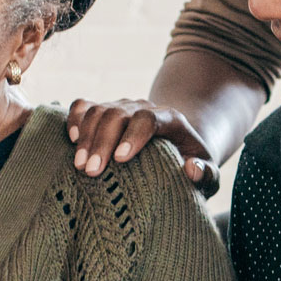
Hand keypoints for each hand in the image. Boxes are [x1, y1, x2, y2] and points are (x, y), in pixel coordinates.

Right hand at [65, 98, 217, 194]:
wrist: (176, 148)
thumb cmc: (190, 165)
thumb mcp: (208, 175)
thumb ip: (207, 174)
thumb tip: (191, 168)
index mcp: (170, 119)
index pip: (149, 118)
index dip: (133, 136)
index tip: (121, 160)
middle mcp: (143, 107)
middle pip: (118, 114)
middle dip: (103, 142)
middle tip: (92, 172)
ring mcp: (121, 107)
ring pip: (98, 110)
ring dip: (86, 137)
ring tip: (80, 166)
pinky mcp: (103, 112)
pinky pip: (83, 105)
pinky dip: (74, 119)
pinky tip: (71, 140)